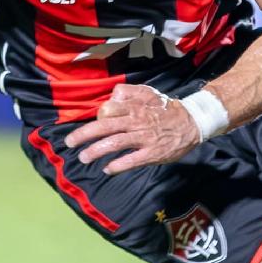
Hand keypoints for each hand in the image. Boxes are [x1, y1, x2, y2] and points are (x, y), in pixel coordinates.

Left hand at [63, 83, 200, 174]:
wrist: (192, 121)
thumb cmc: (165, 108)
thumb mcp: (147, 92)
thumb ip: (128, 93)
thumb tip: (110, 97)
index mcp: (133, 107)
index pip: (107, 110)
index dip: (97, 118)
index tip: (93, 125)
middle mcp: (136, 121)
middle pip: (104, 127)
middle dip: (83, 135)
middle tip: (69, 143)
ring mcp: (144, 138)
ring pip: (114, 144)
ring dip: (95, 151)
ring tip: (83, 157)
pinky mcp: (152, 153)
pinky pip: (131, 160)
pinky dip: (117, 165)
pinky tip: (107, 169)